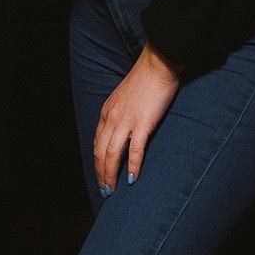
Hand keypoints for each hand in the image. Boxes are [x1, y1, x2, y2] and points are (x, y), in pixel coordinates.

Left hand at [93, 43, 182, 194]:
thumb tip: (124, 129)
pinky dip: (132, 165)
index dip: (97, 161)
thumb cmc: (145, 79)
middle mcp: (112, 118)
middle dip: (100, 173)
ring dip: (110, 174)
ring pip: (112, 154)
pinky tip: (132, 179)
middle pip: (100, 152)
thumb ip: (121, 113)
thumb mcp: (125, 97)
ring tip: (112, 190)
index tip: (100, 174)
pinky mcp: (143, 123)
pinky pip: (135, 149)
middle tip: (104, 190)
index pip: (97, 142)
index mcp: (107, 112)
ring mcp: (126, 121)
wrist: (157, 64)